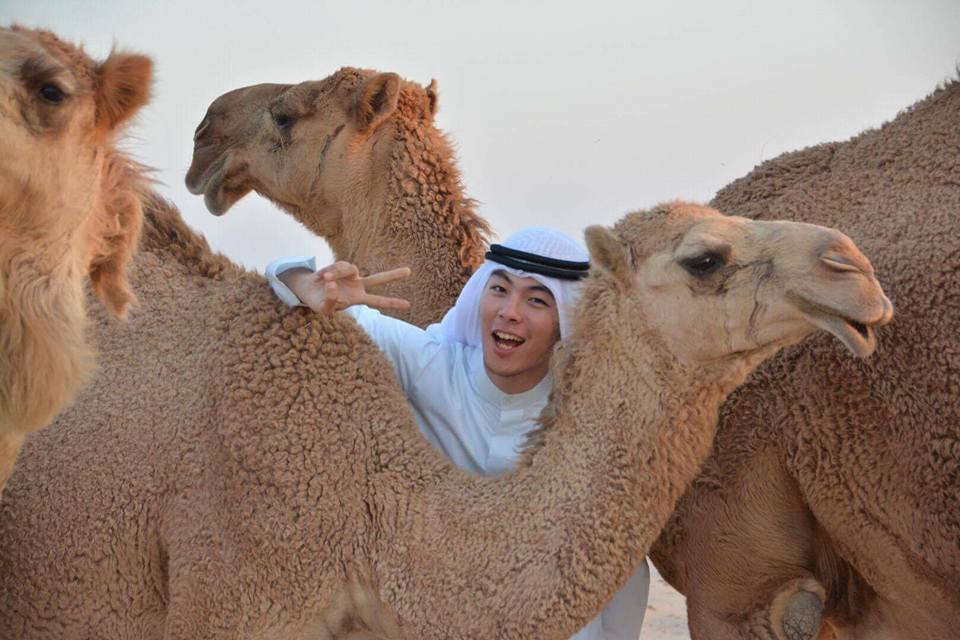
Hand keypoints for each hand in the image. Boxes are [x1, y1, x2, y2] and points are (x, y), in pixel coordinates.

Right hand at [286, 261, 410, 314]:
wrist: (308, 290)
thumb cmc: (319, 302)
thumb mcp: (324, 308)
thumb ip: (331, 300)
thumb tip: (333, 285)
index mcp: (357, 299)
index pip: (377, 301)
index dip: (392, 303)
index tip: (408, 304)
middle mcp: (358, 285)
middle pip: (378, 279)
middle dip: (393, 275)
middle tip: (410, 271)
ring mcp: (350, 275)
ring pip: (349, 268)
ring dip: (336, 273)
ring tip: (324, 279)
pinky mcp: (339, 266)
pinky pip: (335, 266)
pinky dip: (326, 272)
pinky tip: (317, 279)